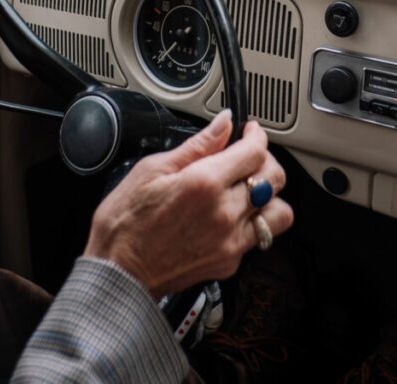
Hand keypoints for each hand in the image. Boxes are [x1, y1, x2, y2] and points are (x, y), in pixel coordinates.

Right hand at [83, 110, 293, 297]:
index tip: (249, 132)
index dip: (256, 135)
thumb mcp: (153, 169)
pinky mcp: (229, 263)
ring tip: (248, 189)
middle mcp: (224, 214)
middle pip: (275, 178)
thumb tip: (223, 123)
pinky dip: (253, 221)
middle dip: (266, 160)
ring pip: (279, 213)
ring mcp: (230, 242)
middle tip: (248, 156)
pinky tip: (232, 214)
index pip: (256, 152)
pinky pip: (259, 237)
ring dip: (269, 196)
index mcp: (205, 183)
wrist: (117, 273)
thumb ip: (197, 145)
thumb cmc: (126, 222)